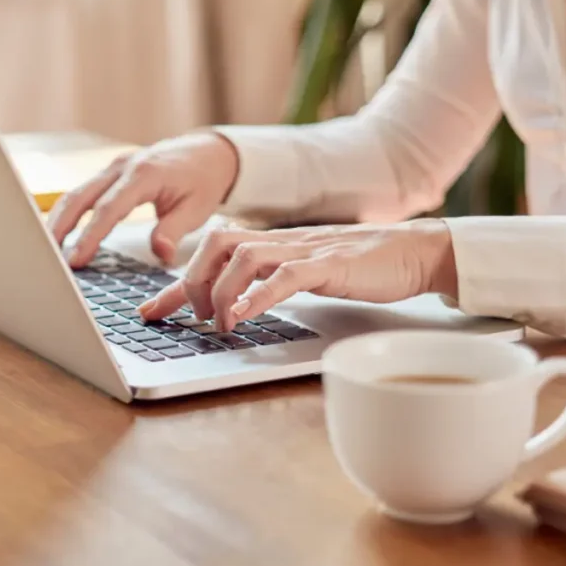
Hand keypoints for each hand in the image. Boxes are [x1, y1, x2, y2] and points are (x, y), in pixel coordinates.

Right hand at [47, 132, 238, 267]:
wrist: (207, 152)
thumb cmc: (203, 180)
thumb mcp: (197, 209)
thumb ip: (173, 231)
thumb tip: (161, 255)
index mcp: (144, 175)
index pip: (108, 209)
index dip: (89, 236)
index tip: (75, 260)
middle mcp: (123, 166)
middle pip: (80, 197)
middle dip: (59, 228)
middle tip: (46, 258)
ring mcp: (114, 167)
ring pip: (76, 193)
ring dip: (59, 220)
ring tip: (46, 250)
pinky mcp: (111, 172)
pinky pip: (84, 192)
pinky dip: (69, 212)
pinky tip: (59, 233)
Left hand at [139, 220, 457, 329]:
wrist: (416, 251)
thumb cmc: (365, 266)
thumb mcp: (308, 275)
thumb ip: (273, 282)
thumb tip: (239, 306)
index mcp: (273, 244)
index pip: (211, 255)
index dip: (175, 285)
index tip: (149, 312)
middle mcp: (282, 241)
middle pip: (216, 243)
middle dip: (192, 281)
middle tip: (191, 317)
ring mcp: (305, 250)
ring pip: (243, 255)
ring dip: (221, 292)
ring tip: (220, 324)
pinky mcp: (330, 265)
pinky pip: (286, 275)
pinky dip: (259, 295)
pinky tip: (244, 315)